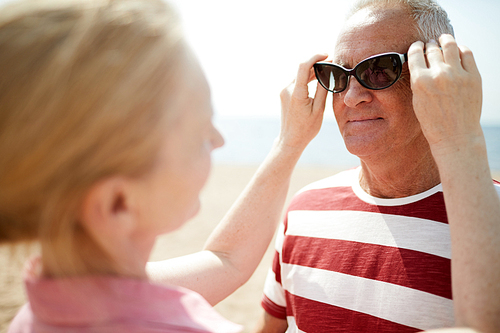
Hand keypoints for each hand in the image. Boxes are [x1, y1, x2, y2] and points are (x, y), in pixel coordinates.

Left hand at [277, 54, 327, 151]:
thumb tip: (328, 73)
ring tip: (326, 71)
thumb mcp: (319, 110)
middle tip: (332, 64)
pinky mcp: (284, 95)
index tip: (326, 55)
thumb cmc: (306, 128)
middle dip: (317, 65)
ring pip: (300, 76)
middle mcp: (288, 90)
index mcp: (297, 93)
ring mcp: (284, 92)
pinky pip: (296, 82)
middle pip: (303, 70)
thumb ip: (323, 90)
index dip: (315, 57)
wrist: (290, 140)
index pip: (303, 67)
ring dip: (312, 72)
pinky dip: (307, 79)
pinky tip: (317, 80)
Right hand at [408, 34, 482, 157]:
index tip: (417, 46)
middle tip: (430, 45)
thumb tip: (421, 61)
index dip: (415, 47)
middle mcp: (439, 74)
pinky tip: (457, 51)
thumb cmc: (433, 121)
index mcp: (420, 81)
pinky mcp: (473, 76)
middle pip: (432, 48)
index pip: (415, 53)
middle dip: (429, 45)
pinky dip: (460, 49)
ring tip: (444, 40)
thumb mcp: (417, 100)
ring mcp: (458, 74)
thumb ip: (418, 79)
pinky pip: (467, 53)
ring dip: (445, 40)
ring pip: (450, 45)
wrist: (455, 135)